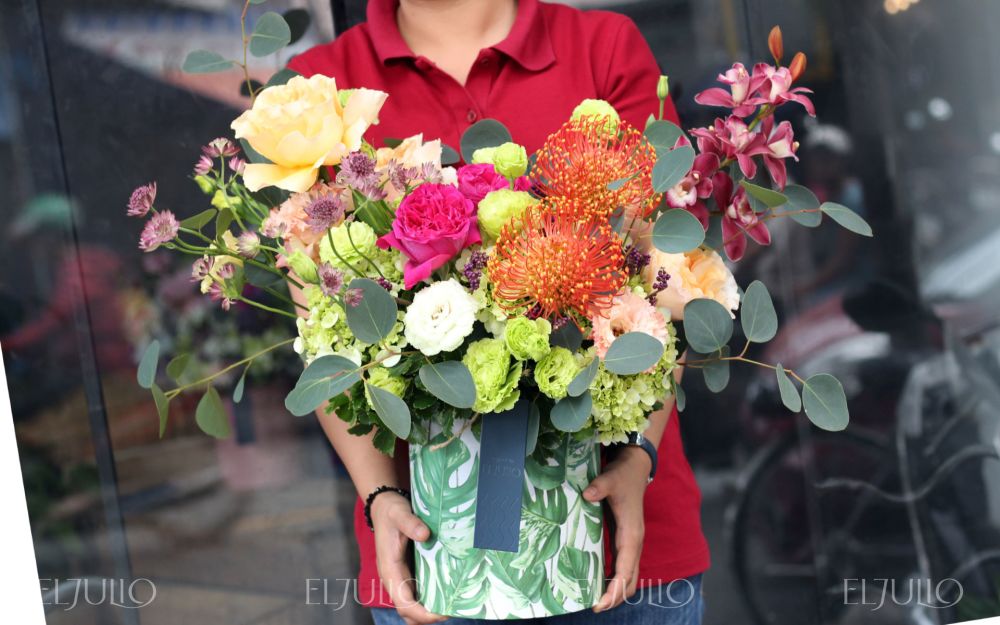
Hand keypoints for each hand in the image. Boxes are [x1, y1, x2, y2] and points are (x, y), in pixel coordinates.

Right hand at [370, 492, 446, 624]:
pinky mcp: (408, 572)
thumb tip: (425, 534)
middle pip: (408, 611)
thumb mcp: (399, 513)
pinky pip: (418, 593)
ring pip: (413, 605)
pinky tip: (448, 593)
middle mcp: (394, 578)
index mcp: (389, 570)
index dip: (421, 613)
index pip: (403, 603)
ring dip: (430, 610)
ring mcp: (401, 577)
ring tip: (453, 605)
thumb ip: (410, 523)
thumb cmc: (391, 512)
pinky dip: (430, 599)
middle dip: (428, 617)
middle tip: (452, 610)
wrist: (384, 507)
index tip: (441, 613)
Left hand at [583, 447, 651, 611]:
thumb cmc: (622, 475)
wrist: (635, 467)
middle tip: (595, 608)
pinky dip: (616, 580)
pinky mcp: (627, 540)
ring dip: (617, 591)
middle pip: (630, 580)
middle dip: (616, 597)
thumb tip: (588, 494)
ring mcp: (632, 543)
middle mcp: (635, 542)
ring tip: (597, 602)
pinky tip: (600, 584)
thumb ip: (599, 486)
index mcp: (632, 533)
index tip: (600, 604)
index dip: (614, 589)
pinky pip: (624, 567)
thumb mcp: (610, 478)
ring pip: (630, 576)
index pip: (625, 570)